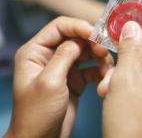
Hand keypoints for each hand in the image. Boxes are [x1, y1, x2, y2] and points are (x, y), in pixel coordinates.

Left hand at [5, 16, 112, 137]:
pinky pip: (91, 68)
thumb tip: (80, 38)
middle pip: (75, 37)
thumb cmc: (35, 115)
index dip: (78, 26)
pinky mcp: (74, 80)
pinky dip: (100, 71)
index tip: (95, 33)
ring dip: (99, 57)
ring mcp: (62, 68)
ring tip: (107, 67)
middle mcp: (48, 56)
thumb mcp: (50, 82)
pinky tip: (104, 78)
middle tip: (105, 51)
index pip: (59, 27)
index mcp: (34, 52)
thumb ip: (64, 55)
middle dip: (92, 42)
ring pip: (86, 52)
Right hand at [98, 21, 141, 137]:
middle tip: (108, 75)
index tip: (119, 42)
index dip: (141, 39)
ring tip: (106, 90)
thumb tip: (132, 24)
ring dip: (125, 78)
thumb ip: (130, 48)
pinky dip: (132, 90)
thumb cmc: (132, 126)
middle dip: (128, 64)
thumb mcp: (125, 79)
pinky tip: (113, 98)